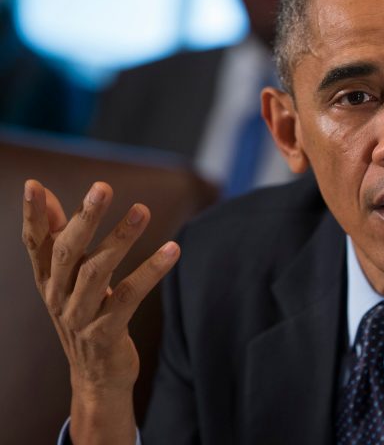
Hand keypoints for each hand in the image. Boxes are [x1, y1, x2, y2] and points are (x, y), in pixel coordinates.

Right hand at [21, 180, 179, 443]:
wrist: (95, 376)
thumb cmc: (84, 314)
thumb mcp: (65, 278)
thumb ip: (57, 236)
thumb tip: (43, 191)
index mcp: (47, 280)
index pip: (35, 244)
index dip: (33, 216)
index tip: (33, 186)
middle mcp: (58, 297)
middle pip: (68, 252)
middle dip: (84, 218)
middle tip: (102, 188)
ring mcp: (81, 316)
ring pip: (97, 272)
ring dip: (120, 239)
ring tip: (142, 210)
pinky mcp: (107, 332)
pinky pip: (130, 296)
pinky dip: (151, 271)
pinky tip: (172, 250)